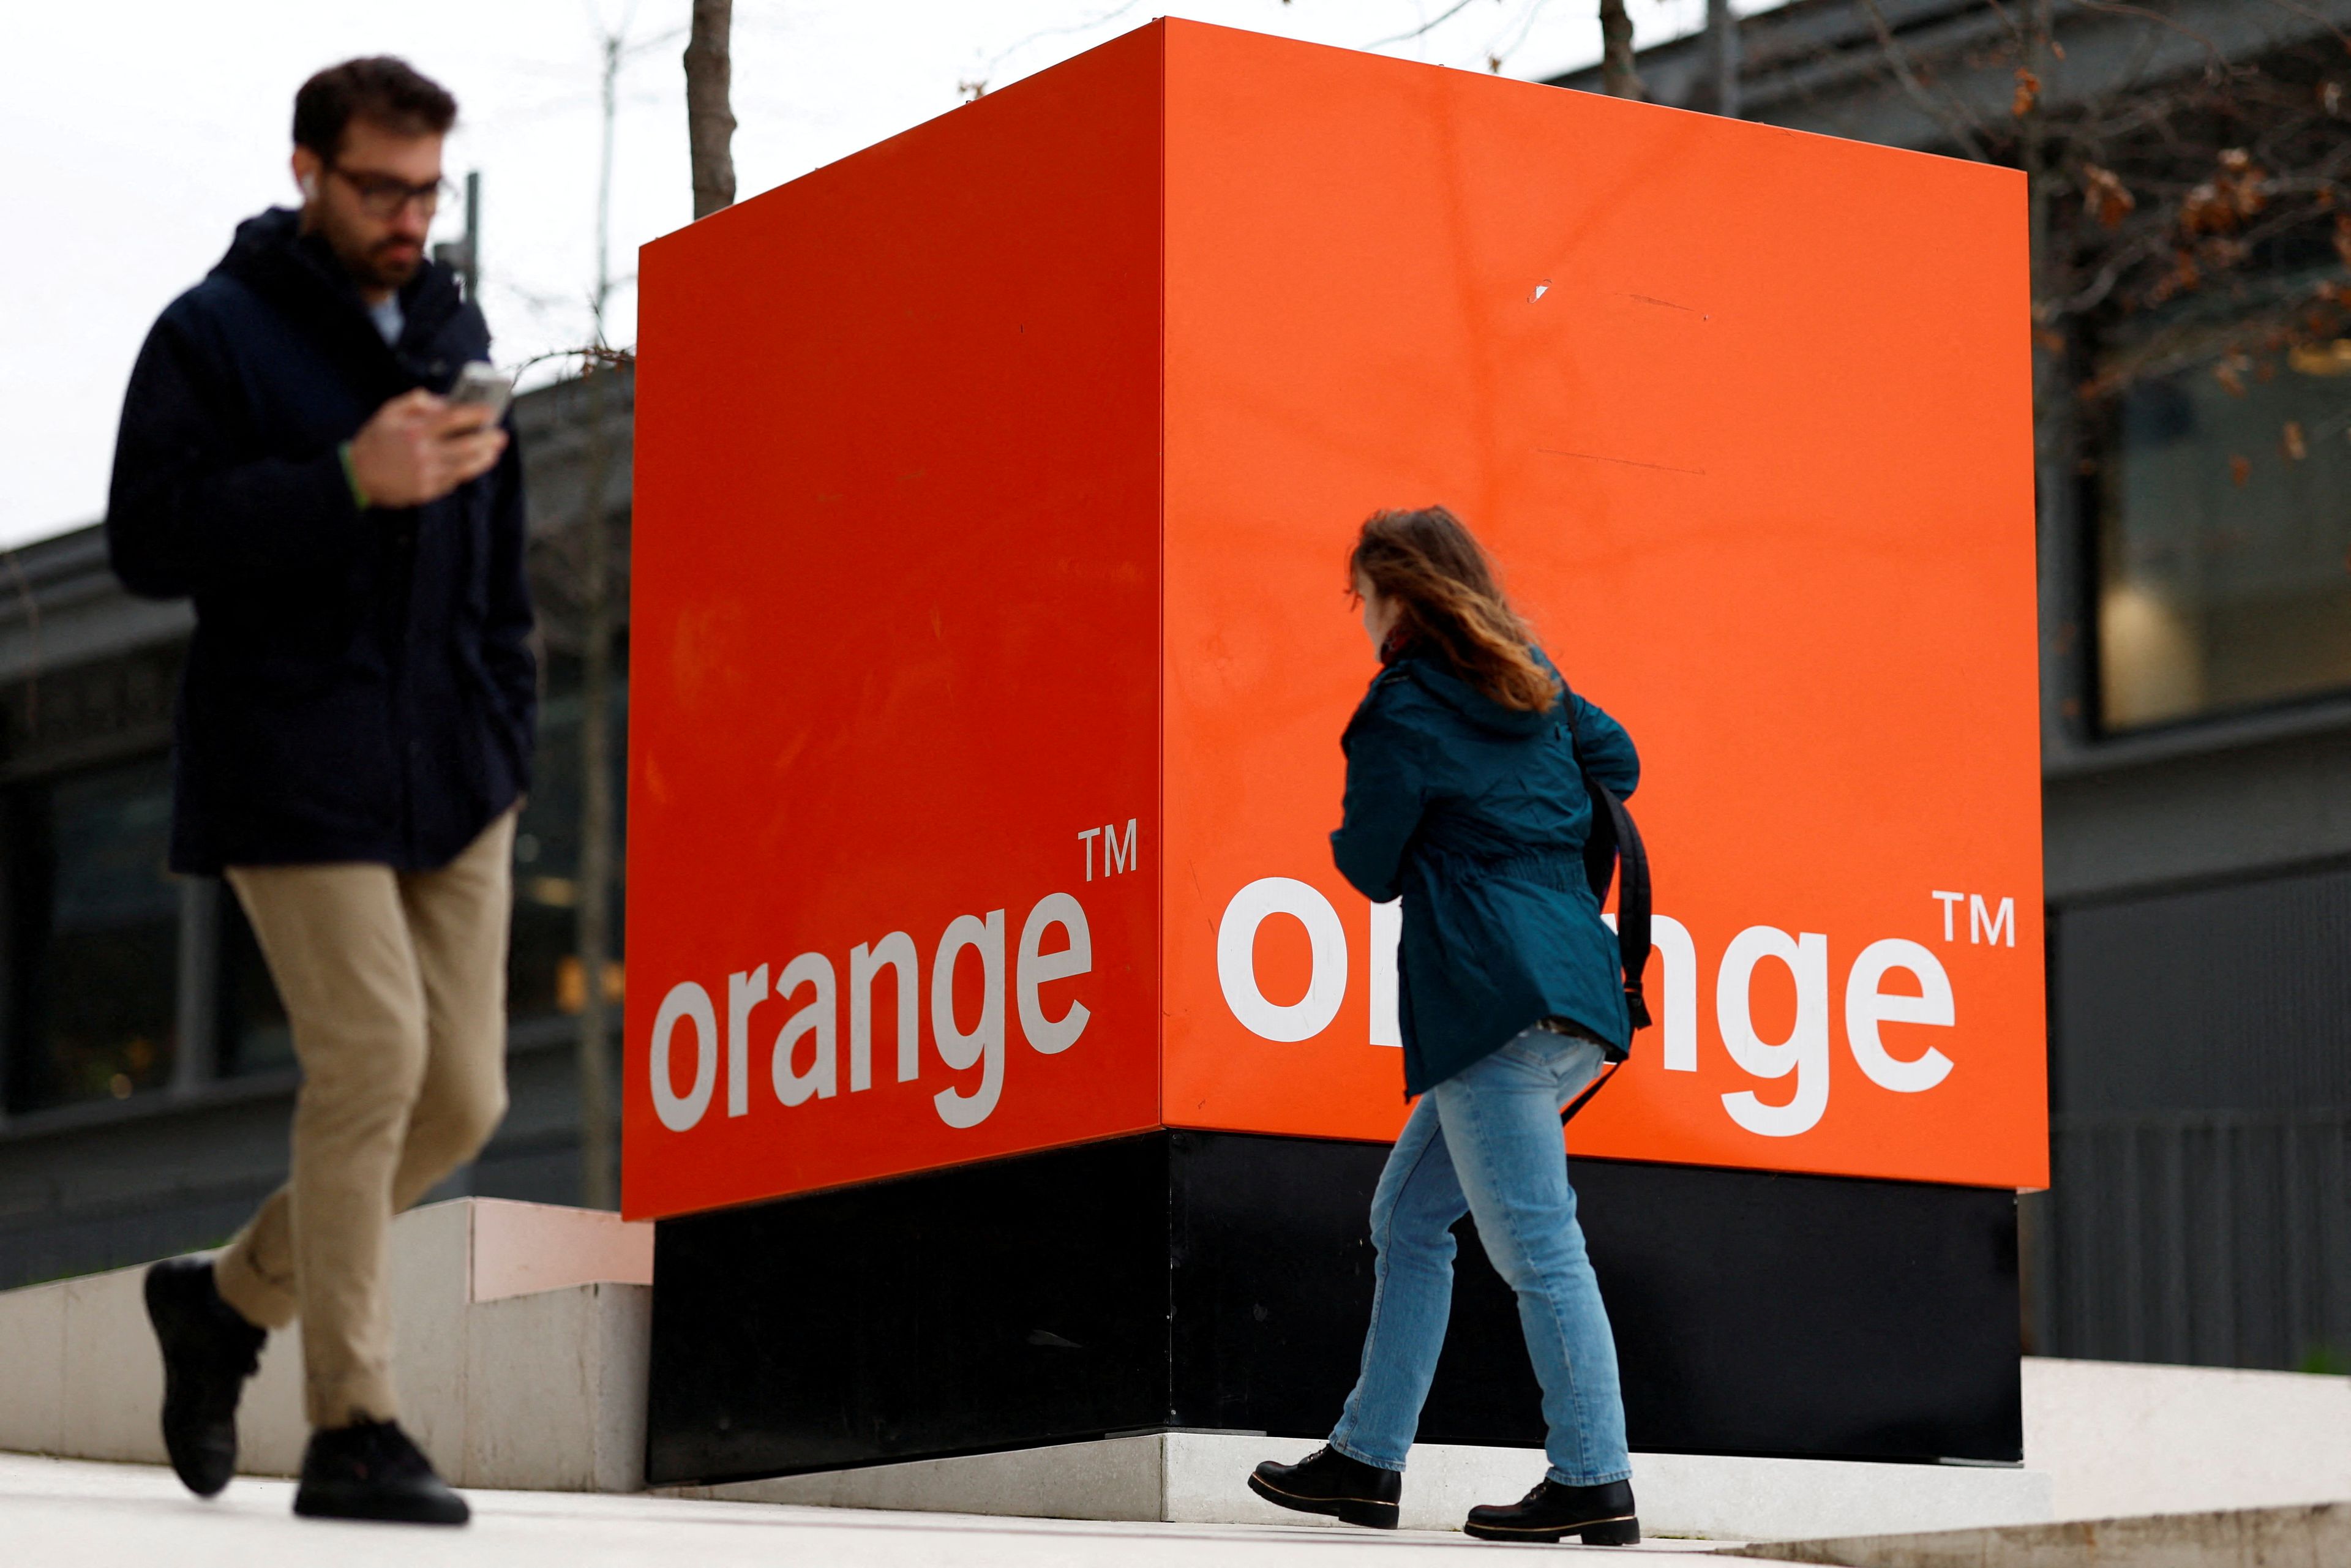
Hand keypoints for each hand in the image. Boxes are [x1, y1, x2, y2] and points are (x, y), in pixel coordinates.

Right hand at [346, 389, 507, 508]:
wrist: (357, 475)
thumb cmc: (375, 440)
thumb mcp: (388, 412)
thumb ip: (414, 402)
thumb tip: (442, 401)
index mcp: (414, 430)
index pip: (452, 419)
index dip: (474, 414)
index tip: (490, 411)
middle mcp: (423, 453)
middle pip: (465, 446)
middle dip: (486, 440)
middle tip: (501, 435)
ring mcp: (427, 474)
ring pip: (464, 466)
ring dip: (483, 459)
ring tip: (494, 451)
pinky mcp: (427, 490)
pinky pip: (453, 480)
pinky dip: (466, 472)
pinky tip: (475, 465)